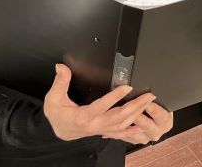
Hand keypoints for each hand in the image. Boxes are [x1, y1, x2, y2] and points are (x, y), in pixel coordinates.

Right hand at [43, 63, 166, 141]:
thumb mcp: (53, 98)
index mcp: (83, 117)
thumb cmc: (57, 114)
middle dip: (135, 106)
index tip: (127, 87)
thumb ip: (60, 82)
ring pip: (122, 124)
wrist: (59, 131)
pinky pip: (121, 134)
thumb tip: (61, 67)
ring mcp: (101, 130)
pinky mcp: (105, 131)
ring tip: (149, 102)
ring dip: (137, 114)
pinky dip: (133, 131)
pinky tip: (143, 126)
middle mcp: (94, 125)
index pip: (101, 106)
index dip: (114, 97)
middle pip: (118, 117)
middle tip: (148, 95)